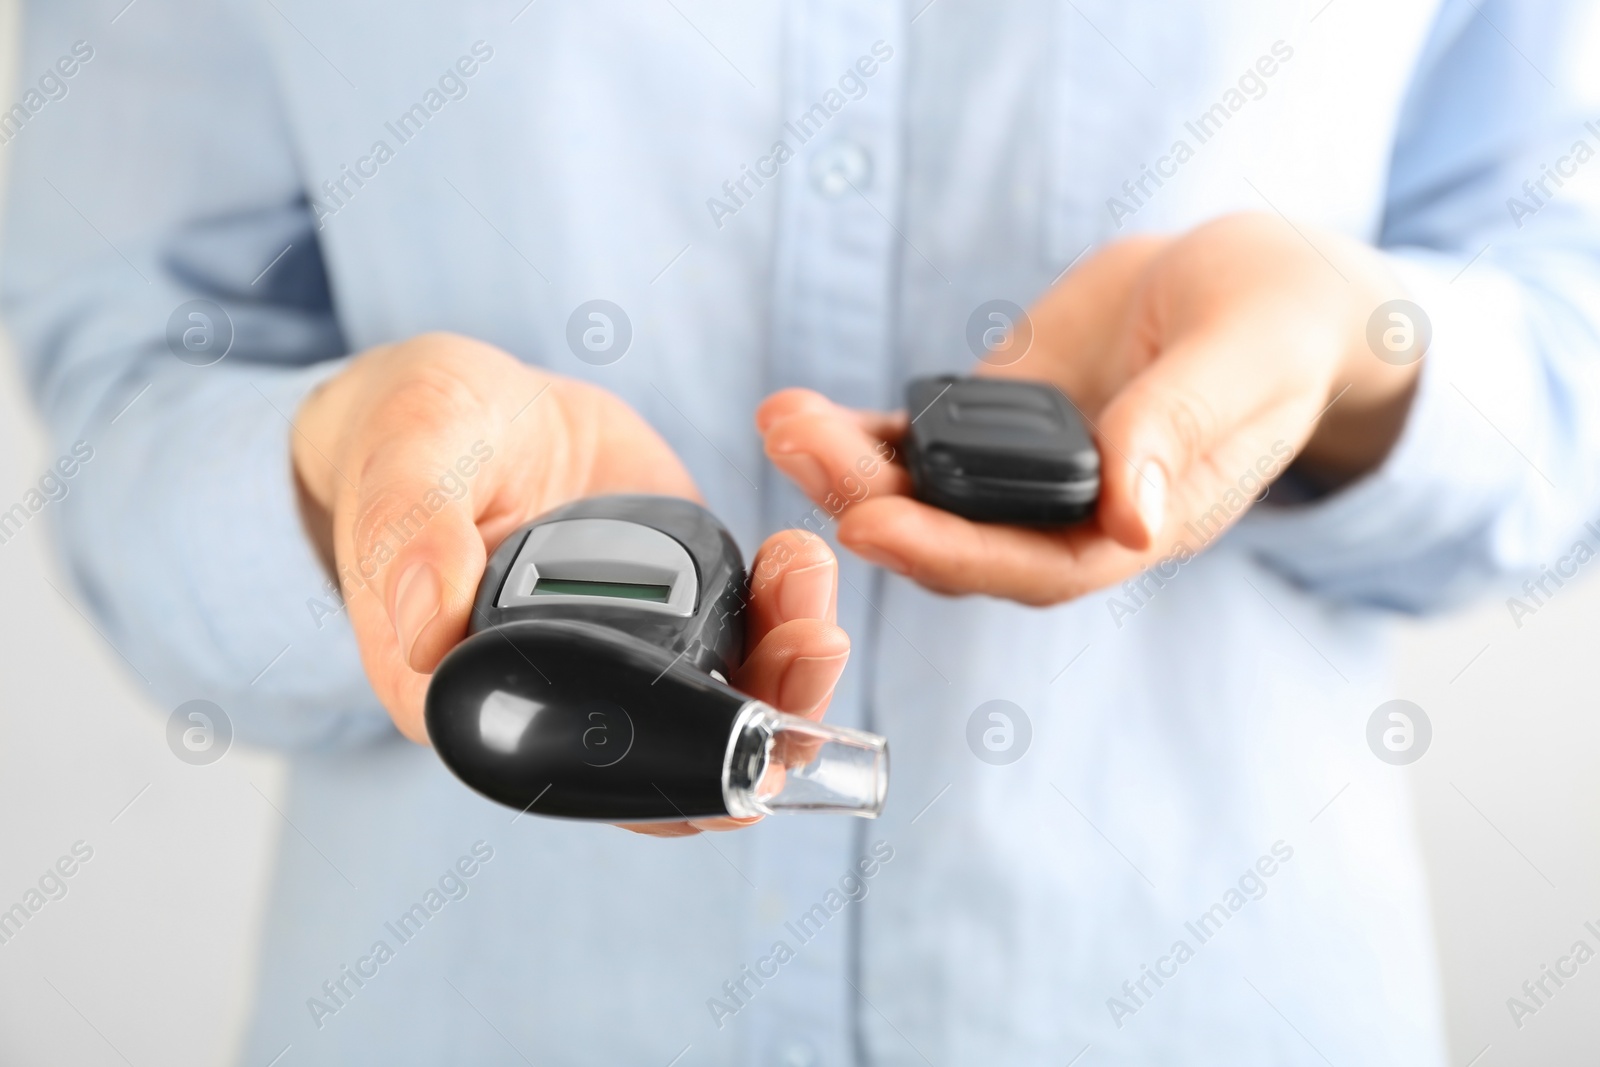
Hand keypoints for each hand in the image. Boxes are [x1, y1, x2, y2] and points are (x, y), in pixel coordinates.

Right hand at [293, 333, 847, 833]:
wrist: (469, 399)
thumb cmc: (410, 438)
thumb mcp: (401, 462)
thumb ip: (411, 534)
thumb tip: (424, 626)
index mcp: (480, 697)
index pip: (585, 781)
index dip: (674, 784)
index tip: (744, 748)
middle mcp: (564, 691)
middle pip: (681, 753)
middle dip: (762, 718)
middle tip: (811, 643)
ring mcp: (630, 645)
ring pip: (728, 696)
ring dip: (790, 663)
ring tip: (806, 575)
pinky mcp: (676, 594)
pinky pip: (747, 628)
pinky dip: (787, 608)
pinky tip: (798, 558)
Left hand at [757, 213, 1422, 604]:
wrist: (1246, 286)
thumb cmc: (1272, 325)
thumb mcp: (1245, 360)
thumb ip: (1184, 427)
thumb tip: (1131, 519)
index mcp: (1142, 524)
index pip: (1037, 566)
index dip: (951, 553)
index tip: (870, 524)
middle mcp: (1073, 516)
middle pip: (957, 539)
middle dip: (871, 500)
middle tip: (797, 449)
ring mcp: (1026, 474)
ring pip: (925, 497)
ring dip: (847, 468)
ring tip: (784, 422)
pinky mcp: (995, 424)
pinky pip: (918, 445)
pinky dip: (860, 435)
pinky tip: (801, 415)